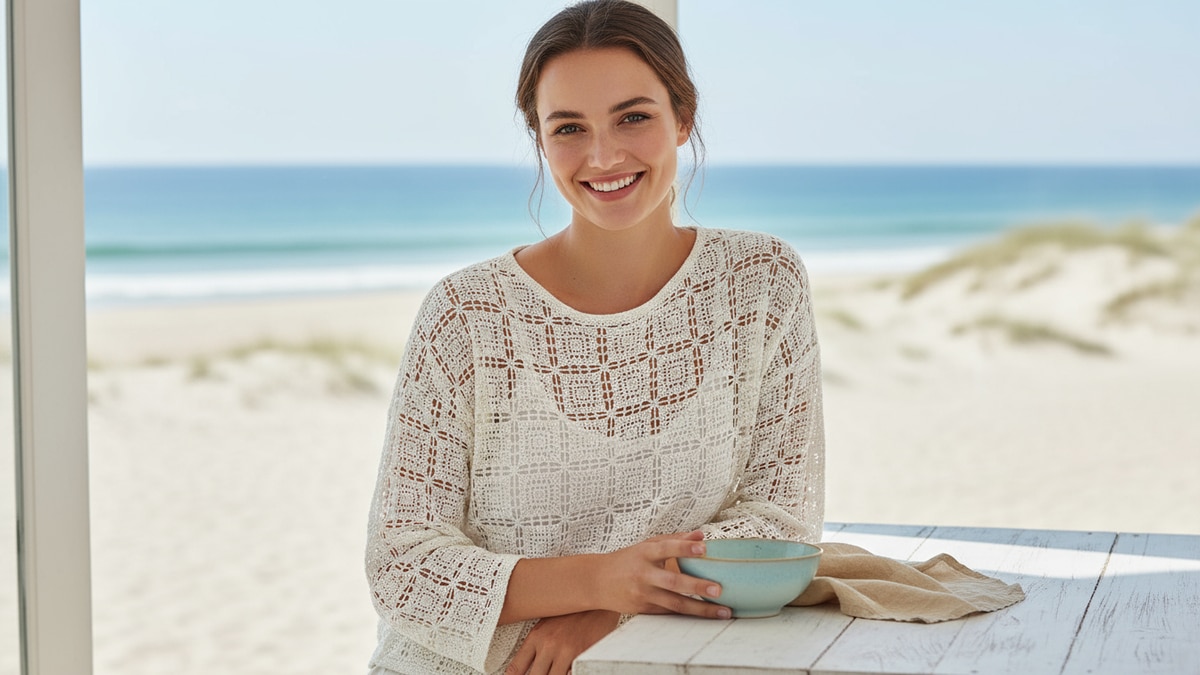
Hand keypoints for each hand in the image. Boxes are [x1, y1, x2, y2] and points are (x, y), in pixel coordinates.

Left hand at [504, 610, 619, 674]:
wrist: (596, 597)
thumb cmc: (573, 610)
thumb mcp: (547, 623)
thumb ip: (536, 643)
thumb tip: (527, 663)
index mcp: (536, 637)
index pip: (516, 668)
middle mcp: (548, 645)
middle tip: (542, 672)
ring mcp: (565, 651)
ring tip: (556, 671)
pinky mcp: (582, 655)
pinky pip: (570, 674)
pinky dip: (568, 673)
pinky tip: (568, 669)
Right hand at [595, 530, 730, 618]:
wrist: (596, 581)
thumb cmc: (627, 560)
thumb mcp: (647, 545)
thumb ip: (675, 540)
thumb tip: (702, 535)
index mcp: (645, 553)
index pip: (666, 548)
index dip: (685, 547)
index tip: (704, 547)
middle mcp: (643, 574)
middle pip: (673, 581)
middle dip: (697, 586)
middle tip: (719, 589)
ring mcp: (643, 594)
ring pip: (675, 604)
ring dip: (701, 609)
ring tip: (723, 611)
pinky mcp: (643, 610)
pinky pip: (669, 614)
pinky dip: (688, 616)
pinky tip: (707, 618)